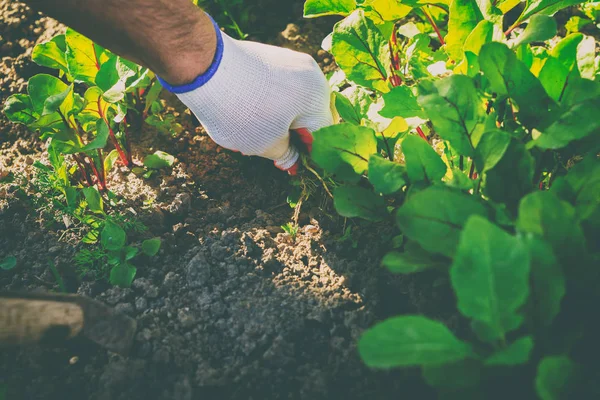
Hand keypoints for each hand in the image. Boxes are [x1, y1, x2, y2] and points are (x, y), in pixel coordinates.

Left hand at [159, 19, 332, 172]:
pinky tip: (247, 113)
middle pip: (311, 114)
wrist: (205, 67)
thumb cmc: (241, 110)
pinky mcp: (270, 55)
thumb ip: (286, 155)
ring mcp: (291, 61)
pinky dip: (269, 102)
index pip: (323, 135)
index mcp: (318, 98)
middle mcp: (311, 74)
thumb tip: (294, 162)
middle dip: (294, 135)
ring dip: (280, 119)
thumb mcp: (266, 144)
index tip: (291, 166)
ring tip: (254, 133)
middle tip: (271, 152)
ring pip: (294, 100)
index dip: (308, 155)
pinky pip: (279, 86)